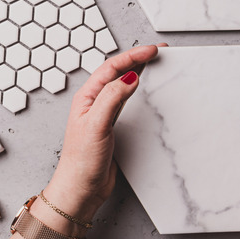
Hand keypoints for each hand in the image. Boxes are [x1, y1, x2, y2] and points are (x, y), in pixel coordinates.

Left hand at [42, 45, 160, 225]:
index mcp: (87, 97)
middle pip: (117, 72)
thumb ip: (112, 98)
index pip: (112, 67)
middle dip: (137, 58)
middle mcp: (94, 102)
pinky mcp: (112, 126)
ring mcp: (103, 114)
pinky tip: (145, 90)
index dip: (133, 56)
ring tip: (154, 63)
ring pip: (123, 85)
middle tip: (158, 51)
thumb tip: (130, 77)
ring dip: (138, 71)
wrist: (81, 188)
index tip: (153, 50)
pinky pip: (127, 101)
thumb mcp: (97, 125)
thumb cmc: (81, 161)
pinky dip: (139, 91)